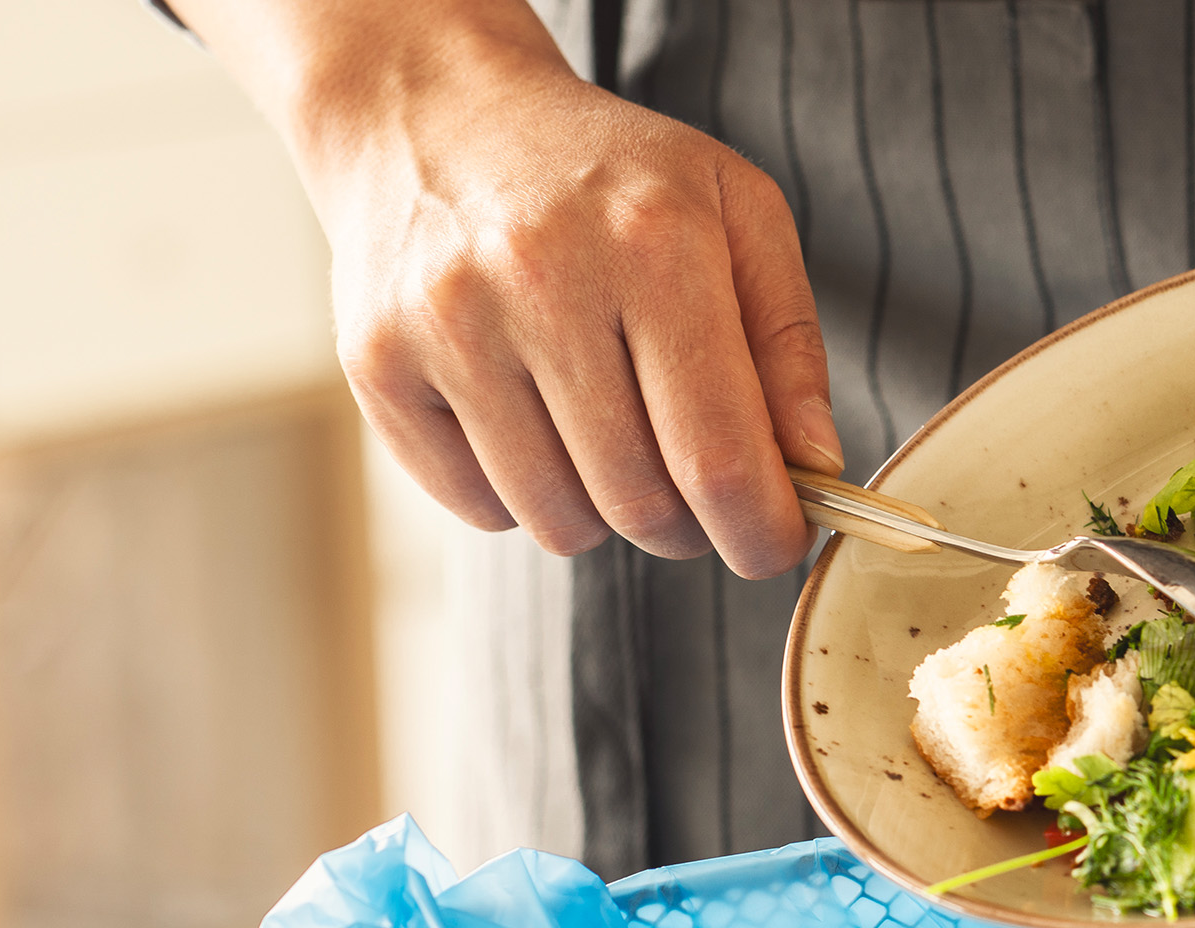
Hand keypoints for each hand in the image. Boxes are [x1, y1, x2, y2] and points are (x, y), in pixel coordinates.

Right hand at [171, 0, 834, 573]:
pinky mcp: (379, 366)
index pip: (717, 455)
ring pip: (559, 521)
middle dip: (687, 523)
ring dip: (604, 512)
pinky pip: (480, 508)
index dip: (761, 530)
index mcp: (652, 242)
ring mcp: (447, 326)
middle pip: (640, 503)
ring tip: (607, 432)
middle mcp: (541, 281)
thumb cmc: (607, 176)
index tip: (774, 544)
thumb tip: (814, 469)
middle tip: (693, 481)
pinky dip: (522, 496)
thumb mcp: (735, 212)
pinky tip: (530, 419)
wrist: (434, 115)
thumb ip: (790, 345)